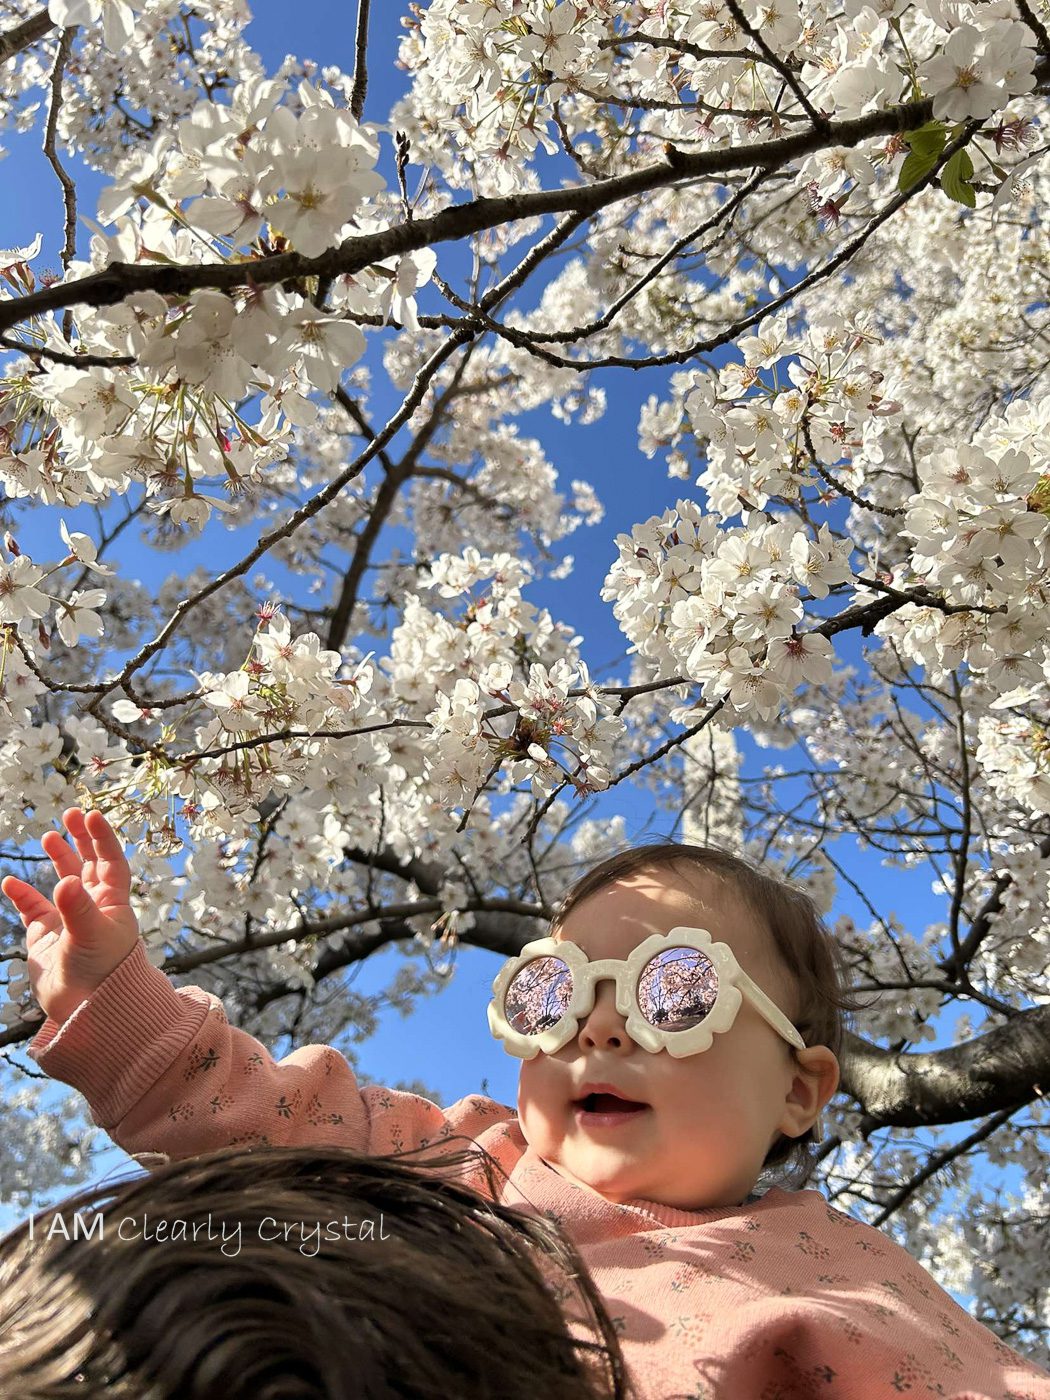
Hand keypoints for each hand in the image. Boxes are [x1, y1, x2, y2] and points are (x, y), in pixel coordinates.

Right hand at [2, 807, 140, 1025]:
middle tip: (71, 814)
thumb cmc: (102, 971)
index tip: (91, 815)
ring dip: (57, 859)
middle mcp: (92, 905)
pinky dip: (21, 894)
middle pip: (89, 863)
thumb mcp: (93, 936)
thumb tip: (65, 881)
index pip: (111, 861)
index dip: (102, 837)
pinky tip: (9, 882)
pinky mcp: (46, 935)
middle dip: (81, 839)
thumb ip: (77, 908)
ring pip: (62, 880)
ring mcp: (69, 918)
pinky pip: (32, 907)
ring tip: (48, 838)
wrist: (86, 1009)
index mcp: (113, 902)